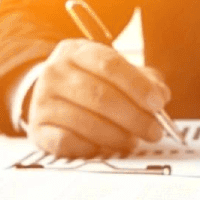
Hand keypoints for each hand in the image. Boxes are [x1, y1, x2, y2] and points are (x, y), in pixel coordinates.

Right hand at [26, 39, 170, 157]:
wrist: (49, 94)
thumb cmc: (90, 82)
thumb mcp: (115, 72)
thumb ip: (143, 80)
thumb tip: (161, 95)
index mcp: (77, 52)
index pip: (109, 65)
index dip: (137, 86)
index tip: (157, 104)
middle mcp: (55, 72)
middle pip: (100, 96)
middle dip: (133, 117)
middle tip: (153, 131)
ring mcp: (42, 101)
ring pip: (86, 122)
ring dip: (117, 137)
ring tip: (133, 142)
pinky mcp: (38, 129)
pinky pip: (68, 142)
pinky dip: (92, 148)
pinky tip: (105, 148)